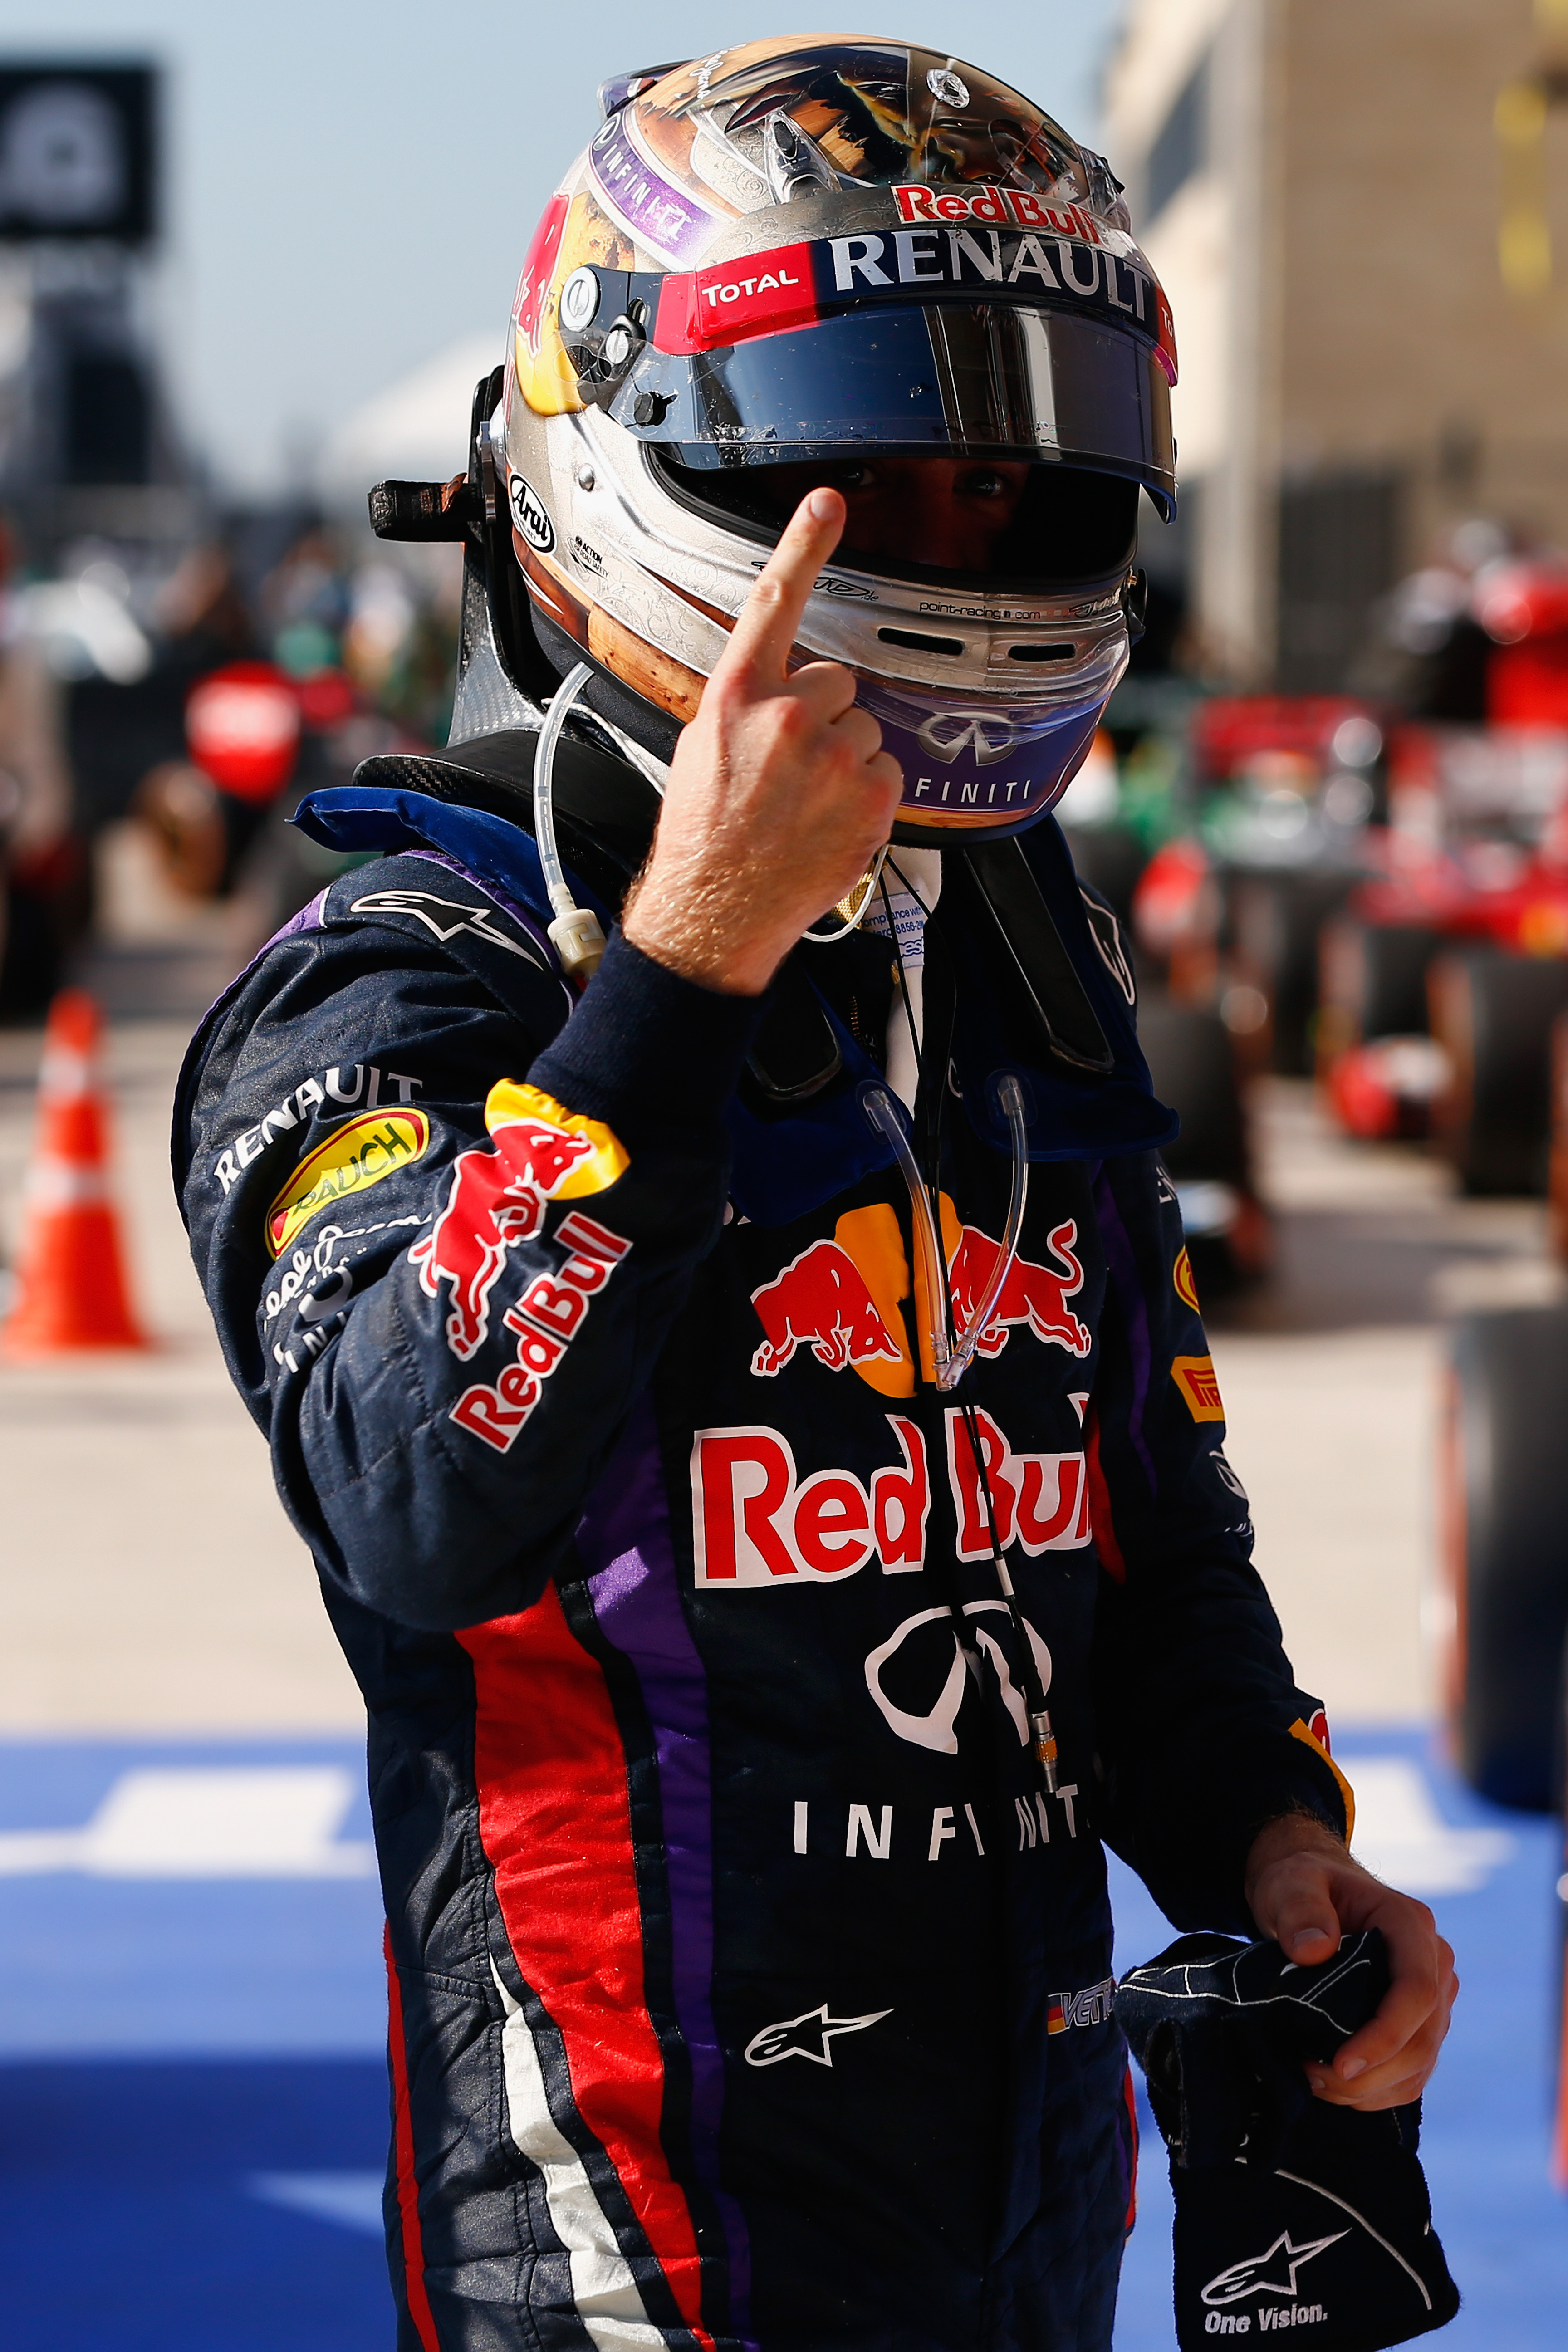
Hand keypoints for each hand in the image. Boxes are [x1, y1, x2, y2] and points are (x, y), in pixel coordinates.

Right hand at [622, 488, 903, 994]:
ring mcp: (835, 757)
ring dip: (844, 758)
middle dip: (821, 715)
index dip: (805, 545)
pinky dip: (864, 796)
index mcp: (737, 697)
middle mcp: (789, 717)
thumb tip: (784, 688)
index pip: (775, 602)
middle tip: (788, 765)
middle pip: (835, 681)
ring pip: (863, 728)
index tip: (828, 503)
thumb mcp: (703, 748)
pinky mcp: (871, 797)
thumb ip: (747, 704)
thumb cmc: (703, 835)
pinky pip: (884, 772)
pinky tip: (827, 820)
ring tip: (803, 801)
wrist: (715, 910)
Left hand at [1244, 1813, 1457, 2110]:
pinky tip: (1336, 2087)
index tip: (1341, 2065)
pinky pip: (1412, 2071)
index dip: (1386, 2035)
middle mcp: (1433, 1962)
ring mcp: (1431, 1996)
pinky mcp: (1419, 2023)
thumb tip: (1314, 1951)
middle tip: (1312, 2079)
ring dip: (1372, 2088)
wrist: (1310, 1891)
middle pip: (1423, 2037)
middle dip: (1373, 2073)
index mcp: (1410, 1924)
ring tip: (1315, 2082)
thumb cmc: (1300, 1884)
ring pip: (1420, 2063)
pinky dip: (1378, 2091)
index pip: (1417, 1990)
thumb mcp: (1289, 1884)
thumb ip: (1299, 1909)